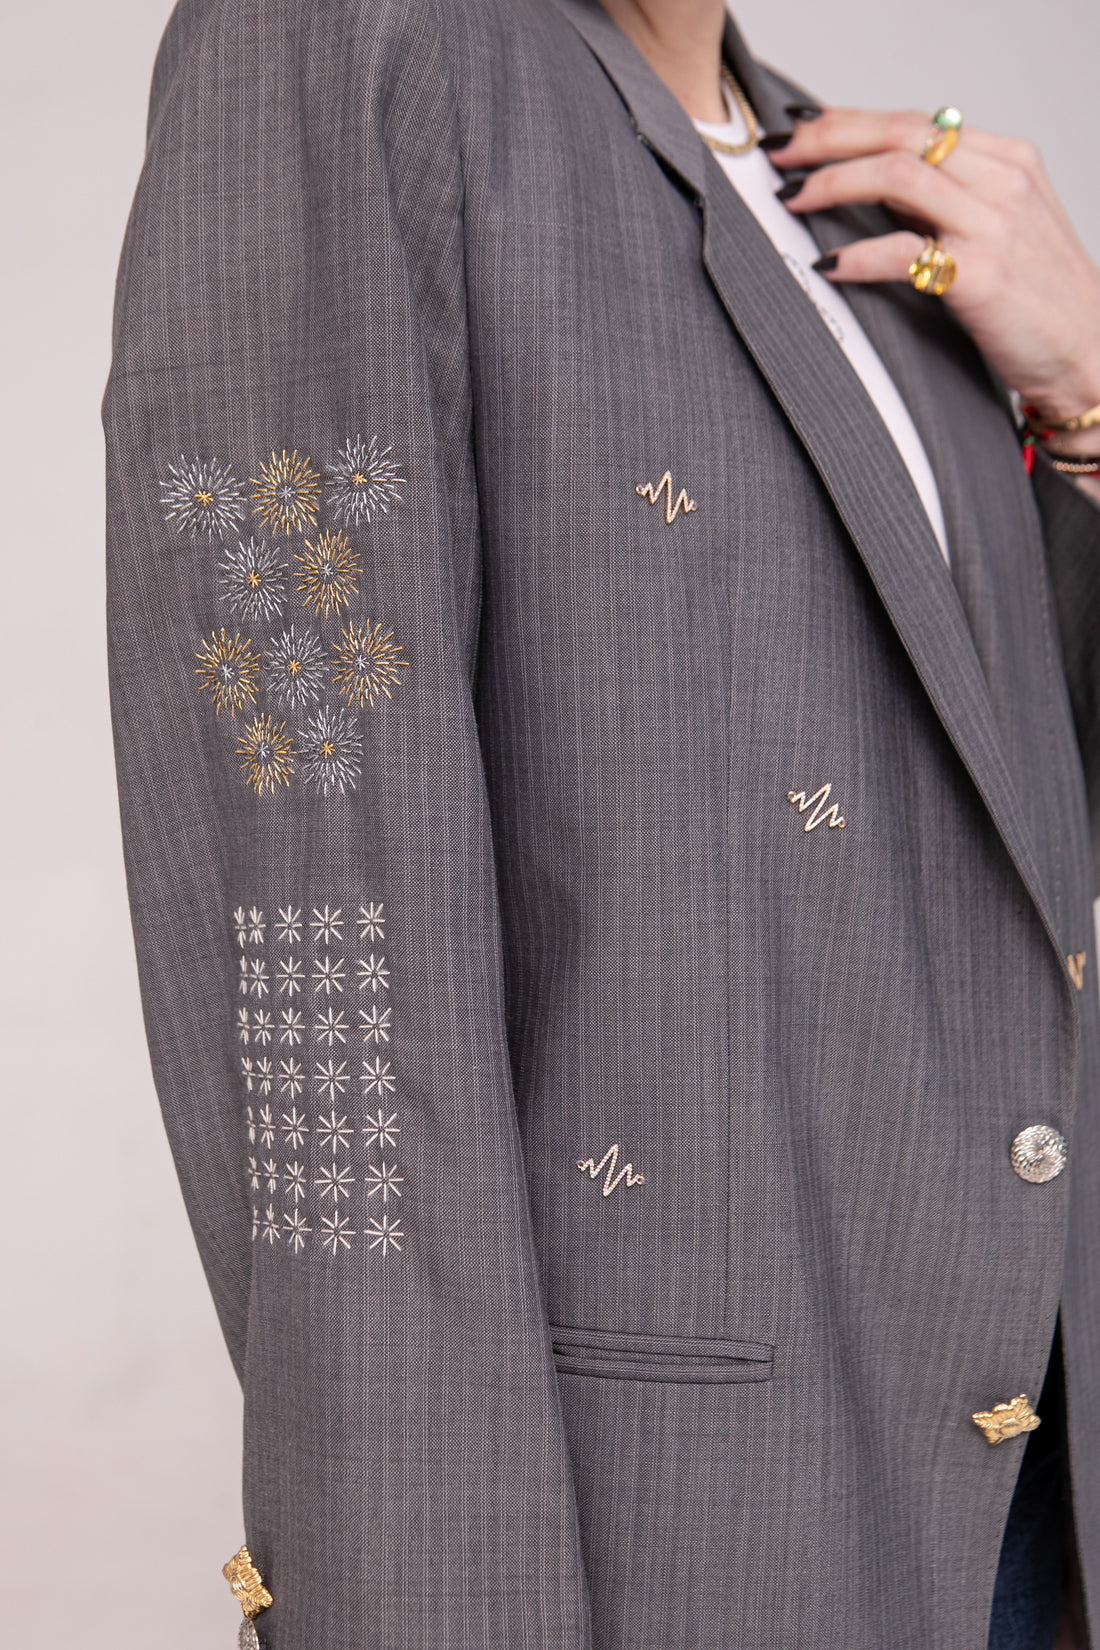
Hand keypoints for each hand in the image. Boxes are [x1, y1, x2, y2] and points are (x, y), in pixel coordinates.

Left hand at [767, 109, 1099, 436]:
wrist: (1088, 354)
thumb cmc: (1038, 301)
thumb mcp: (999, 228)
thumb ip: (947, 200)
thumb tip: (871, 183)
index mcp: (1007, 160)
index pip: (915, 122)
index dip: (849, 121)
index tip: (801, 132)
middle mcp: (1002, 181)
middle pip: (899, 134)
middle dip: (828, 139)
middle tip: (779, 156)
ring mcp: (993, 224)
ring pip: (896, 175)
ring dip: (831, 183)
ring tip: (791, 199)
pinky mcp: (981, 274)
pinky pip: (903, 250)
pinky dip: (855, 255)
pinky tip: (825, 264)